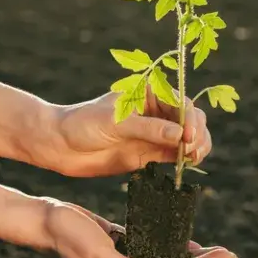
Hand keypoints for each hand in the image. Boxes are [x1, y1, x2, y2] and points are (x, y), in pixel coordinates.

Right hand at [42, 201, 237, 257]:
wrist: (44, 220)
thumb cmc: (68, 236)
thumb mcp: (99, 253)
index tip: (226, 257)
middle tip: (230, 254)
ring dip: (188, 254)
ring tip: (214, 250)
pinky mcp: (120, 243)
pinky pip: (151, 244)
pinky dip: (169, 240)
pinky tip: (182, 233)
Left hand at [44, 87, 212, 177]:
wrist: (59, 146)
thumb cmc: (82, 124)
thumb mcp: (115, 123)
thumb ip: (148, 129)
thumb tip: (180, 136)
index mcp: (148, 92)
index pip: (180, 102)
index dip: (190, 118)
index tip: (188, 136)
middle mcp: (155, 111)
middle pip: (190, 119)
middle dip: (198, 132)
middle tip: (193, 151)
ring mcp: (154, 133)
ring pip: (187, 138)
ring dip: (197, 147)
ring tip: (194, 158)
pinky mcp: (150, 153)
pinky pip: (176, 155)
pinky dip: (186, 160)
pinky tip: (187, 165)